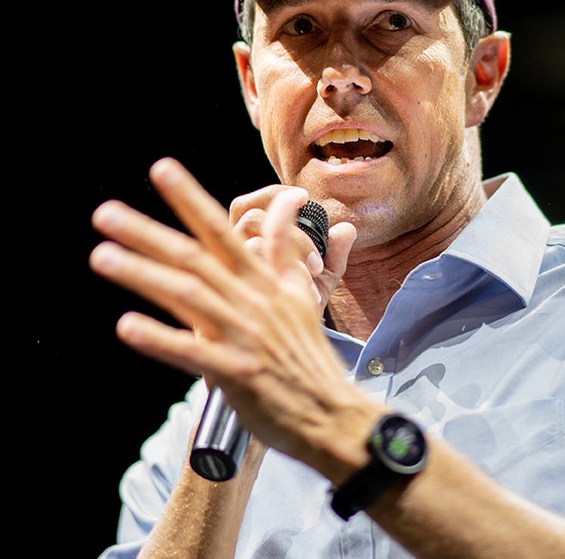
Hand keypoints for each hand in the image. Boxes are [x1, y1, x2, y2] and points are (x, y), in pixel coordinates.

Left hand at [89, 157, 367, 462]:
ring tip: (101, 256)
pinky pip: (193, 352)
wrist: (331, 413)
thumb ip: (284, 249)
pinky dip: (161, 338)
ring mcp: (244, 336)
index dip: (191, 200)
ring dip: (143, 274)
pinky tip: (126, 326)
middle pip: (195, 258)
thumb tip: (289, 202)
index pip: (223, 232)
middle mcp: (252, 302)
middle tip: (105, 212)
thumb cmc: (308, 356)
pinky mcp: (237, 373)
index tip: (161, 169)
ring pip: (188, 296)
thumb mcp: (300, 295)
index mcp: (264, 282)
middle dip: (148, 232)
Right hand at [226, 185, 351, 312]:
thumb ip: (333, 257)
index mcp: (245, 245)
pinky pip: (245, 286)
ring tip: (313, 285)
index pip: (250, 205)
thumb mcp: (316, 286)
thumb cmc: (291, 321)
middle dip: (289, 232)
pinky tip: (307, 302)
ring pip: (247, 249)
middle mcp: (226, 258)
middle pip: (247, 218)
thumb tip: (347, 229)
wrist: (274, 366)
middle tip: (316, 262)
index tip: (305, 198)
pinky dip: (281, 290)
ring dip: (286, 263)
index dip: (276, 197)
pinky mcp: (217, 310)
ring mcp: (219, 282)